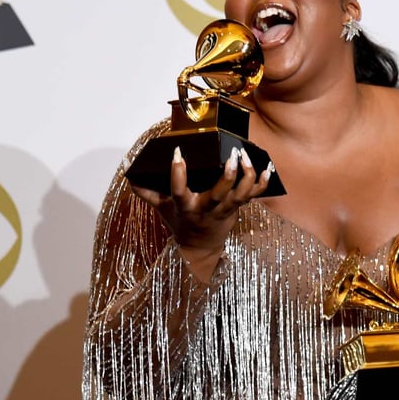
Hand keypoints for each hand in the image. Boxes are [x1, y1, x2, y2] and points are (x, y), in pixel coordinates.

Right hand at [131, 146, 270, 280]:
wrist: (200, 248)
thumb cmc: (180, 223)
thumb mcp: (162, 208)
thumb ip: (147, 192)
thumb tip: (130, 175)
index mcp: (185, 206)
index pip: (178, 189)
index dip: (177, 172)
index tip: (178, 152)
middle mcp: (206, 209)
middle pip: (219, 193)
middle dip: (228, 175)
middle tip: (232, 155)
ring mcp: (224, 210)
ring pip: (240, 195)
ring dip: (247, 176)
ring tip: (246, 156)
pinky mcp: (237, 209)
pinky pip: (253, 196)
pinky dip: (262, 182)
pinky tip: (268, 167)